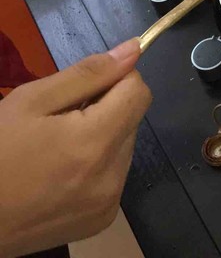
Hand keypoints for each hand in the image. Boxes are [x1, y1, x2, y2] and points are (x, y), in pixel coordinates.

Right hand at [0, 39, 150, 257]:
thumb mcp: (33, 101)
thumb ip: (88, 74)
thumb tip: (133, 50)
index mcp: (96, 143)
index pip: (138, 91)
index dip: (116, 79)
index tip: (85, 86)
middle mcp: (112, 177)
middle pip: (133, 118)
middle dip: (107, 107)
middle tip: (62, 117)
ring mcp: (108, 202)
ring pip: (125, 145)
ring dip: (104, 135)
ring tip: (59, 145)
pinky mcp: (101, 219)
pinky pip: (115, 173)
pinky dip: (97, 163)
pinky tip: (62, 168)